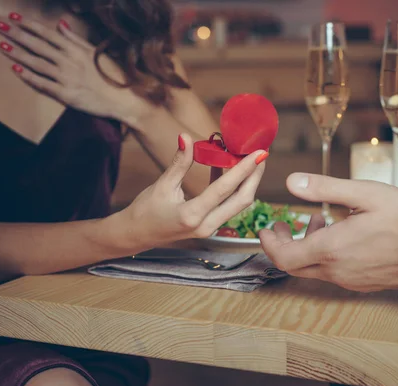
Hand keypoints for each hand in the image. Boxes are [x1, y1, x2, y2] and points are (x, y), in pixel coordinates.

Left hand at [0, 16, 139, 118]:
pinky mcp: (66, 94)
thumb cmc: (113, 75)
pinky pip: (43, 84)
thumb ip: (75, 39)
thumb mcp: (96, 52)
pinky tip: (16, 70)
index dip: (29, 25)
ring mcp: (66, 78)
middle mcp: (69, 61)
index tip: (13, 18)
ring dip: (18, 54)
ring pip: (37, 63)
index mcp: (76, 50)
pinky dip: (28, 77)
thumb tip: (61, 24)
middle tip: (0, 27)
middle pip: (38, 45)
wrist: (124, 99)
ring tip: (3, 46)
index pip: (48, 34)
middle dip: (17, 35)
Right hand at [112, 134, 266, 250]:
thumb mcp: (161, 185)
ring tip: (251, 158)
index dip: (244, 169)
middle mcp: (206, 225)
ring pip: (238, 204)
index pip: (225, 189)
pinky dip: (233, 187)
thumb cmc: (145, 211)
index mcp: (192, 215)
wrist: (136, 235)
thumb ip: (178, 163)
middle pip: (242, 200)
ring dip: (247, 182)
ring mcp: (210, 228)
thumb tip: (186, 137)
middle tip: (261, 153)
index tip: (259, 153)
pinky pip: (228, 205)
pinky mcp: (210, 226)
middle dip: (254, 176)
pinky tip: (229, 167)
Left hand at [259, 174, 397, 292]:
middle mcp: (335, 271)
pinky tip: (339, 234)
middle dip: (282, 244)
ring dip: (306, 246)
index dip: (268, 243)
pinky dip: (323, 255)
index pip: (282, 257)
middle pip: (293, 265)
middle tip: (283, 225)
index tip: (266, 227)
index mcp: (331, 249)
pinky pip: (330, 273)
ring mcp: (348, 280)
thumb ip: (324, 188)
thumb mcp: (364, 193)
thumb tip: (291, 182)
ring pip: (312, 269)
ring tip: (318, 220)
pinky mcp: (361, 283)